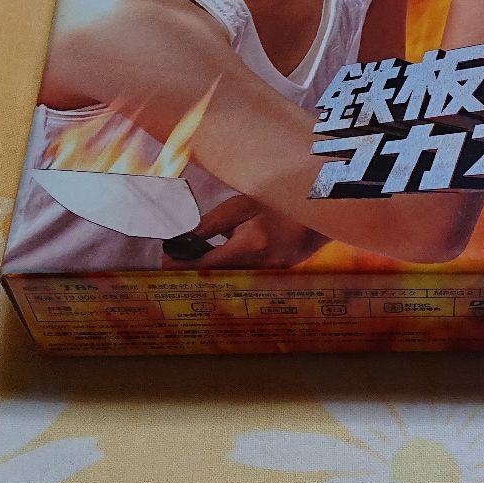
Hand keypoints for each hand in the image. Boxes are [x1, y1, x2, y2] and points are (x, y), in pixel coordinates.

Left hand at [160, 196, 329, 268]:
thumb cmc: (281, 203)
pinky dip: (226, 269)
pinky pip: (242, 276)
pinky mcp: (272, 276)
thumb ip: (214, 223)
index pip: (206, 264)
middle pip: (215, 277)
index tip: (164, 262)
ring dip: (209, 270)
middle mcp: (258, 267)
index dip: (182, 266)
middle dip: (192, 270)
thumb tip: (184, 236)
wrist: (319, 214)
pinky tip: (217, 257)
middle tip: (172, 260)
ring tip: (191, 257)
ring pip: (228, 279)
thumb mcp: (244, 205)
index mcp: (250, 246)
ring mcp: (267, 275)